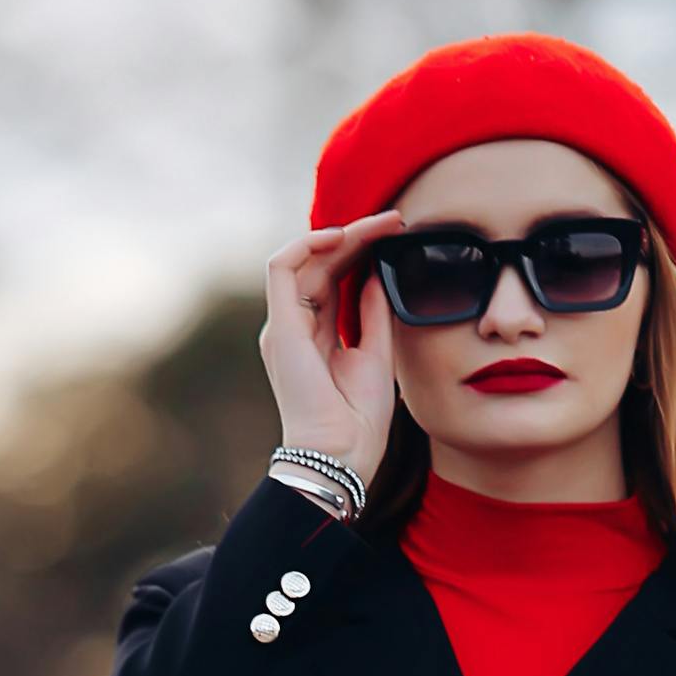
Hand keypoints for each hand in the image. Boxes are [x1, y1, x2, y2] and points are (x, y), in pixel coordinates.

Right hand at [259, 210, 407, 485]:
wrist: (340, 456)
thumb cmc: (358, 420)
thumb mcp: (377, 353)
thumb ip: (374, 313)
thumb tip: (376, 273)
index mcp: (316, 335)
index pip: (334, 277)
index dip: (362, 250)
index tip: (397, 234)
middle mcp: (295, 327)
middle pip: (322, 264)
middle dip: (358, 236)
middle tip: (394, 220)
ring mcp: (284, 326)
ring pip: (304, 259)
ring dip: (341, 235)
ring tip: (378, 224)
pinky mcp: (279, 328)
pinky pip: (280, 268)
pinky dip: (306, 244)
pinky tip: (340, 235)